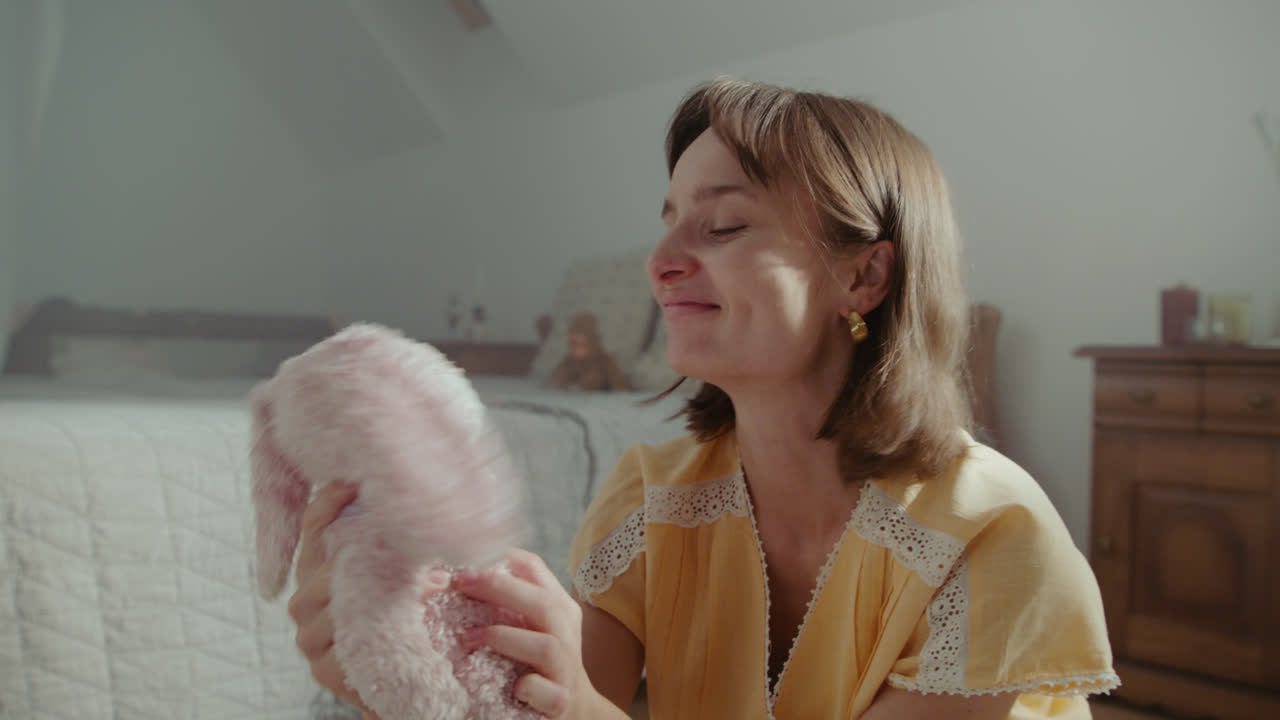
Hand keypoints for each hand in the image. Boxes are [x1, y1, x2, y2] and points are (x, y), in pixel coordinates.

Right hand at [286, 482, 450, 714]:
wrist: (405, 686)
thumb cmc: (406, 621)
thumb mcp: (399, 574)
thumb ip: (394, 541)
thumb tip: (415, 496)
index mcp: (317, 569)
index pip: (313, 525)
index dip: (330, 500)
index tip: (357, 480)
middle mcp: (305, 599)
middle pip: (326, 562)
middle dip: (374, 550)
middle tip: (421, 545)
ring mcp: (309, 635)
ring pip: (337, 600)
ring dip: (391, 589)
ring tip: (437, 581)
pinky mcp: (323, 668)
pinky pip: (345, 641)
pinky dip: (382, 627)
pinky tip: (415, 615)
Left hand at [456, 549, 611, 718]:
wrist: (575, 708)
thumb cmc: (541, 662)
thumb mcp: (532, 625)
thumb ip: (508, 603)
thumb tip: (458, 577)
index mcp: (558, 607)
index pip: (536, 570)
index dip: (502, 560)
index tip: (467, 562)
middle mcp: (566, 633)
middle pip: (543, 603)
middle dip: (499, 588)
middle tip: (460, 584)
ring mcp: (566, 668)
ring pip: (546, 646)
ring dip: (503, 638)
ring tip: (467, 638)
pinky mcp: (560, 700)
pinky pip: (547, 691)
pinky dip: (529, 686)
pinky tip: (513, 686)